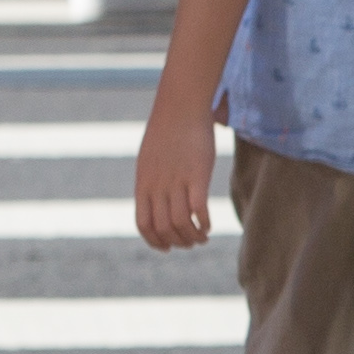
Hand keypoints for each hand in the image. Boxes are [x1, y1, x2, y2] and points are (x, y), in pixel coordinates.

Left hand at [130, 100, 220, 251]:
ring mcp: (176, 181)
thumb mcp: (149, 158)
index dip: (155, 241)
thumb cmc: (167, 129)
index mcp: (143, 184)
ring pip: (181, 224)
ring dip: (192, 237)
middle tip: (191, 243)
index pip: (144, 225)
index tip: (167, 247)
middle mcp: (157, 187)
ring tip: (202, 238)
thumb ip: (151, 180)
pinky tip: (209, 225)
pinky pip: (198, 210)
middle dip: (177, 242)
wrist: (180, 105)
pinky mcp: (197, 175)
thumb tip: (155, 196)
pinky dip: (204, 224)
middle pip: (164, 229)